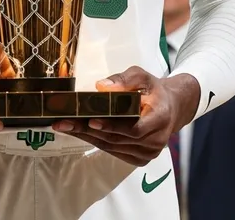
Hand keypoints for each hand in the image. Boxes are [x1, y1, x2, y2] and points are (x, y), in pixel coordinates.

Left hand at [52, 68, 198, 165]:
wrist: (170, 107)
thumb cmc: (153, 90)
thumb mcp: (142, 76)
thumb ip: (124, 79)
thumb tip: (101, 86)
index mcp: (160, 118)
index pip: (134, 128)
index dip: (112, 126)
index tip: (91, 120)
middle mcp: (156, 140)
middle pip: (117, 139)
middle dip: (88, 130)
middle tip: (64, 123)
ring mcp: (148, 153)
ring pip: (112, 147)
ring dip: (87, 137)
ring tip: (66, 127)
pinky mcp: (139, 159)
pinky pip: (114, 151)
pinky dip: (96, 141)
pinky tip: (80, 132)